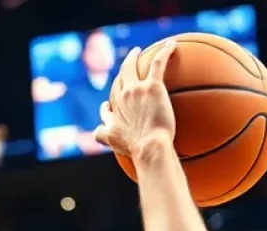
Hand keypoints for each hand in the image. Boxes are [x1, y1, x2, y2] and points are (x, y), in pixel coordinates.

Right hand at [94, 41, 176, 160]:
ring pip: (132, 66)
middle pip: (119, 78)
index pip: (108, 106)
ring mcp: (136, 89)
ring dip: (133, 56)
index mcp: (113, 113)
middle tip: (127, 63)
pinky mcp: (153, 86)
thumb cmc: (135, 149)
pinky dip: (164, 52)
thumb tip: (95, 132)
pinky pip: (158, 62)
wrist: (149, 147)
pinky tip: (171, 45)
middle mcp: (122, 97)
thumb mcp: (114, 145)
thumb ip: (103, 136)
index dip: (109, 104)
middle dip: (122, 69)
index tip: (110, 105)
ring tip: (138, 51)